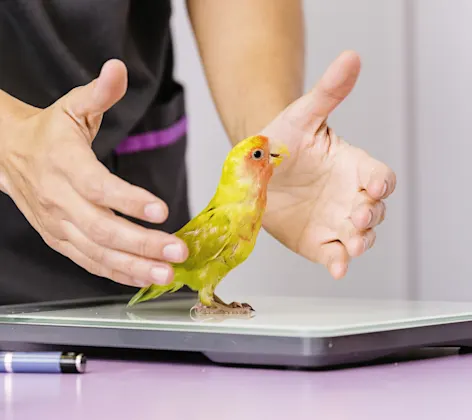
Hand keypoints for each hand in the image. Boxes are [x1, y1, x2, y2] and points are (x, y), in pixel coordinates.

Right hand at [0, 59, 187, 286]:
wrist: (9, 155)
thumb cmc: (49, 133)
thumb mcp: (72, 106)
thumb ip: (99, 93)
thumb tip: (118, 68)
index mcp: (65, 164)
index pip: (98, 187)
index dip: (128, 200)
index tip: (161, 210)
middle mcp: (60, 199)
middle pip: (102, 228)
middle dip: (142, 243)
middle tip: (177, 252)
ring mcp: (58, 224)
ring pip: (97, 252)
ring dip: (133, 267)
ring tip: (166, 275)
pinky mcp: (60, 240)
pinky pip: (89, 261)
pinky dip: (117, 273)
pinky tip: (143, 278)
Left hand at [261, 51, 395, 278]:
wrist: (256, 167)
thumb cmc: (283, 140)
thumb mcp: (302, 115)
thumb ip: (328, 92)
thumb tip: (351, 57)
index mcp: (352, 166)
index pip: (379, 176)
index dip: (380, 183)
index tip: (373, 186)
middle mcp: (349, 196)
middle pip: (375, 211)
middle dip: (370, 216)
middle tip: (356, 215)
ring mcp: (334, 220)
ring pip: (360, 236)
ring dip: (360, 242)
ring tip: (351, 244)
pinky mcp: (318, 241)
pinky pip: (334, 254)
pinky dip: (338, 263)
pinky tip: (337, 269)